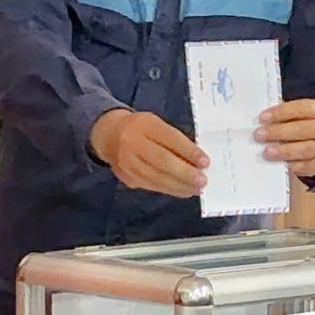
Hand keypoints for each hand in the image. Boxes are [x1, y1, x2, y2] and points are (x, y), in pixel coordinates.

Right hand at [90, 109, 207, 197]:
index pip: (170, 139)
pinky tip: (183, 190)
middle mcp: (133, 144)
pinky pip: (152, 186)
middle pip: (162, 161)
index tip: (205, 161)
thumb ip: (174, 139)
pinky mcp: (128, 178)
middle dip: (185, 173)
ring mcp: (128, 163)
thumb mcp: (156, 124)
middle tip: (203, 180)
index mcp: (144, 125)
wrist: (109, 136)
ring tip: (197, 188)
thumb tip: (197, 160)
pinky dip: (171, 189)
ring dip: (180, 185)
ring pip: (157, 177)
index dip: (188, 151)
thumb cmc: (140, 128)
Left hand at [257, 99, 314, 178]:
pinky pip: (307, 166)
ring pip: (306, 149)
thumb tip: (263, 118)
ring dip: (284, 151)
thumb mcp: (297, 114)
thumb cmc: (304, 124)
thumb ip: (283, 114)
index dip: (281, 112)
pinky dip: (292, 165)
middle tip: (260, 135)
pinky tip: (279, 163)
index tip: (263, 117)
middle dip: (279, 132)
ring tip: (267, 151)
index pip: (301, 108)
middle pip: (303, 129)